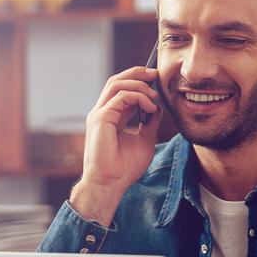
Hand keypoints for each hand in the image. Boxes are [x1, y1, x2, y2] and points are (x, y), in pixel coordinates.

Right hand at [70, 66, 163, 224]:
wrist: (112, 184)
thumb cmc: (125, 168)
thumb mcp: (145, 140)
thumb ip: (149, 123)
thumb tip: (158, 108)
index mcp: (111, 116)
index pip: (122, 89)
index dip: (138, 80)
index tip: (155, 79)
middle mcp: (102, 112)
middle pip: (116, 81)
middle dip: (137, 73)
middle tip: (155, 74)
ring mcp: (99, 114)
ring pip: (116, 84)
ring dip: (139, 85)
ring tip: (154, 96)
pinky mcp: (100, 119)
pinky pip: (120, 97)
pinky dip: (138, 97)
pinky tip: (149, 107)